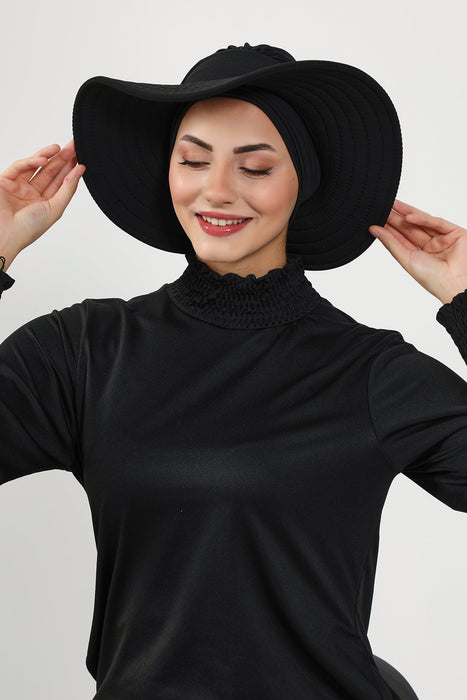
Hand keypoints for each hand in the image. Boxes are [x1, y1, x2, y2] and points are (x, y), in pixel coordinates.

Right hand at [0, 140, 84, 270]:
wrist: (5, 235)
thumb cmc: (28, 229)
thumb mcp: (55, 209)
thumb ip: (67, 189)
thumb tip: (79, 171)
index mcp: (45, 203)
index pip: (60, 182)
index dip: (70, 169)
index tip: (80, 158)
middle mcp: (32, 194)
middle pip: (50, 172)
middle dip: (62, 159)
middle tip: (73, 146)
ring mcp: (19, 187)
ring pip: (35, 166)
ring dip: (48, 156)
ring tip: (60, 148)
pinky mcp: (6, 180)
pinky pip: (20, 167)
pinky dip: (31, 161)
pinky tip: (44, 159)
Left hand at [369, 200, 466, 304]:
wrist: (454, 284)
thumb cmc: (433, 279)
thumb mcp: (406, 259)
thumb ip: (391, 243)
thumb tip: (374, 230)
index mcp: (420, 256)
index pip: (403, 238)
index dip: (390, 229)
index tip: (377, 220)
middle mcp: (432, 247)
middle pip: (411, 229)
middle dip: (397, 219)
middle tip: (384, 208)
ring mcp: (443, 239)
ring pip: (423, 222)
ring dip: (407, 214)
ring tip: (393, 206)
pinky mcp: (455, 233)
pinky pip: (437, 223)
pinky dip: (423, 219)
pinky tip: (408, 217)